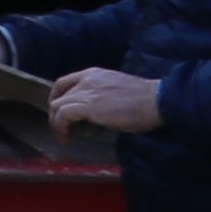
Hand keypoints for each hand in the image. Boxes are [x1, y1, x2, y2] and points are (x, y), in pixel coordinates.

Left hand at [46, 66, 162, 138]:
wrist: (155, 101)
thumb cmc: (143, 100)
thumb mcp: (116, 91)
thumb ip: (101, 96)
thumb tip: (94, 114)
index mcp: (94, 73)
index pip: (64, 82)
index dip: (57, 98)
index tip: (59, 113)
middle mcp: (87, 79)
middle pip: (58, 94)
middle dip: (55, 114)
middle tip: (61, 129)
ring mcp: (87, 91)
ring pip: (57, 105)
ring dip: (56, 123)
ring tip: (63, 136)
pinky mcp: (88, 105)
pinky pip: (63, 115)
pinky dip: (60, 127)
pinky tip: (66, 138)